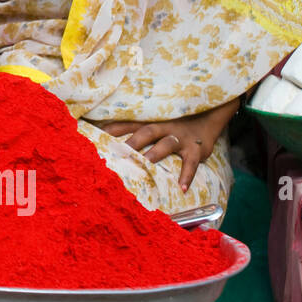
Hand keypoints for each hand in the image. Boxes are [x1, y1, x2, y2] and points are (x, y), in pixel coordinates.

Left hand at [99, 98, 237, 192]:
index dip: (110, 130)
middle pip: (144, 132)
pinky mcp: (196, 149)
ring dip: (154, 154)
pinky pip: (191, 163)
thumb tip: (103, 135)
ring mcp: (180, 137)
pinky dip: (187, 175)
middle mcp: (163, 127)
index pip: (126, 124)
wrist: (208, 114)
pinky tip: (181, 188)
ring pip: (165, 145)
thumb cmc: (173, 121)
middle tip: (115, 154)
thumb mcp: (154, 120)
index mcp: (149, 121)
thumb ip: (134, 128)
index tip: (93, 138)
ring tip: (144, 166)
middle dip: (130, 142)